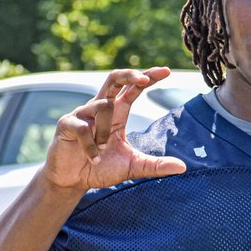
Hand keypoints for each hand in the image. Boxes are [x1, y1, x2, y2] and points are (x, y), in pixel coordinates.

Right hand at [45, 67, 186, 191]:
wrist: (72, 181)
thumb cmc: (101, 168)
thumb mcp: (133, 167)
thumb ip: (155, 165)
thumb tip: (183, 167)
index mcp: (117, 113)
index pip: (133, 89)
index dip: (148, 77)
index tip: (166, 70)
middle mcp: (99, 107)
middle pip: (113, 79)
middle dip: (129, 75)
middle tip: (144, 78)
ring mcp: (82, 114)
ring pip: (102, 106)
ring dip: (106, 131)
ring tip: (103, 149)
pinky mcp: (67, 124)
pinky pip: (84, 128)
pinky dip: (92, 146)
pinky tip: (94, 158)